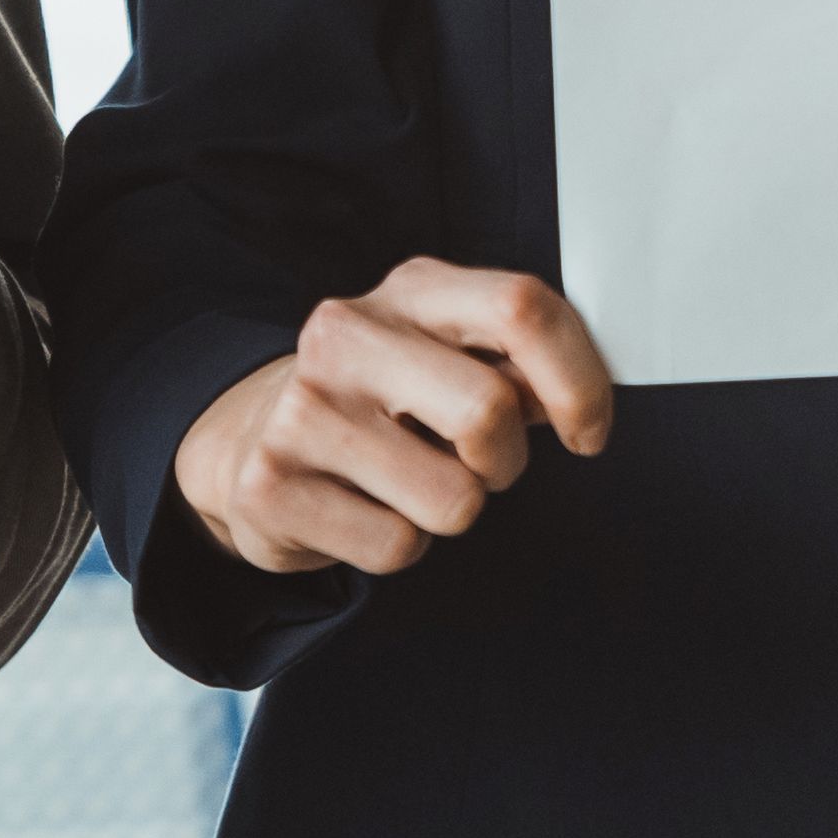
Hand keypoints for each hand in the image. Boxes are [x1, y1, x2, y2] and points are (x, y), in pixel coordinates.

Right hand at [176, 259, 616, 578]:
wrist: (247, 437)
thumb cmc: (381, 396)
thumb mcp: (448, 351)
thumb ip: (518, 361)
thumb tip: (586, 397)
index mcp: (412, 290)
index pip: (522, 309)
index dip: (580, 380)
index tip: (589, 431)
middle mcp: (348, 335)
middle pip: (490, 412)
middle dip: (507, 460)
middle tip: (481, 464)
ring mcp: (302, 410)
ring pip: (453, 499)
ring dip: (455, 508)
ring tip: (412, 480)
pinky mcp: (270, 486)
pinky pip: (397, 546)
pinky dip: (400, 543)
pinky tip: (366, 508)